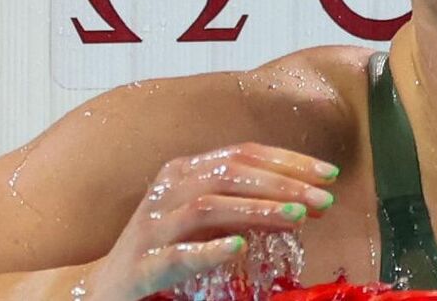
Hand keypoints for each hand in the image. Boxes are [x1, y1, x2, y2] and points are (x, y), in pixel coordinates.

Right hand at [84, 142, 338, 299]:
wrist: (105, 284)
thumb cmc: (166, 245)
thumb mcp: (208, 219)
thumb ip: (249, 206)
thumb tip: (305, 204)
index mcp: (185, 169)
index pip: (244, 153)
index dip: (290, 160)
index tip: (330, 174)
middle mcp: (168, 188)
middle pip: (232, 173)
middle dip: (284, 183)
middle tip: (324, 199)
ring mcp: (154, 225)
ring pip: (209, 206)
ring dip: (258, 210)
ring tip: (297, 216)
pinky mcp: (144, 263)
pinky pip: (179, 254)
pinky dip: (210, 249)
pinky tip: (239, 247)